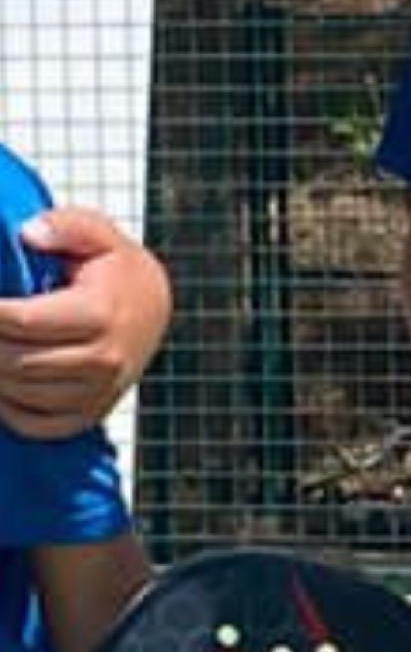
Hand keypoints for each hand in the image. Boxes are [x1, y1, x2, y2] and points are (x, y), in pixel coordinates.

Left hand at [0, 209, 171, 434]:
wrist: (154, 308)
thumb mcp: (96, 233)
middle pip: (16, 360)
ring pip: (21, 393)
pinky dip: (9, 409)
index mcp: (100, 314)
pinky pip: (37, 424)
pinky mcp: (92, 413)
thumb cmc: (115, 268)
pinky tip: (1, 382)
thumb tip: (28, 234)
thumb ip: (62, 226)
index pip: (23, 320)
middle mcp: (103, 359)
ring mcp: (99, 392)